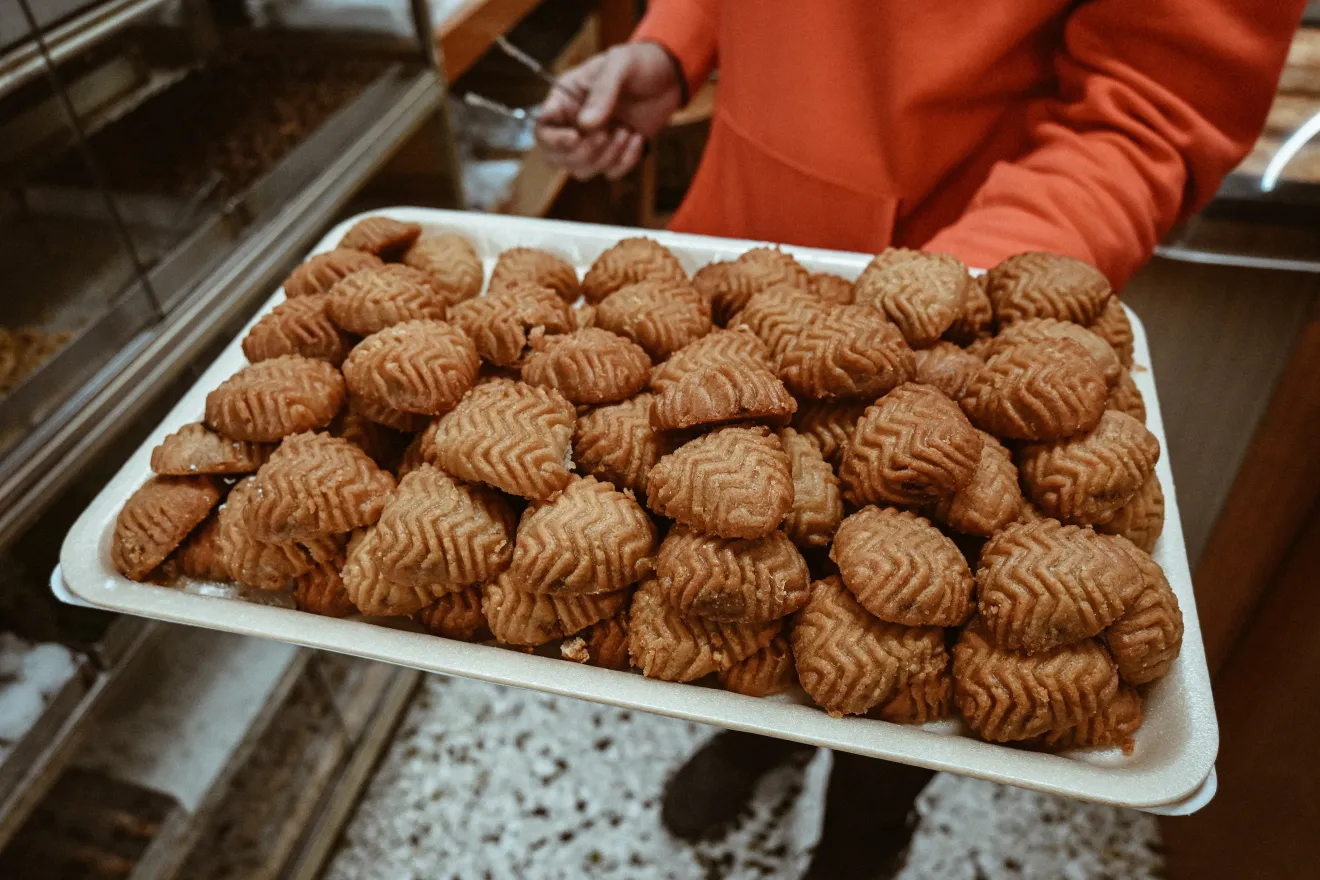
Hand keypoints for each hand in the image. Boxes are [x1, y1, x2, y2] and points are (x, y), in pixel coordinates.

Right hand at [535, 42, 681, 180]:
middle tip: (606, 134)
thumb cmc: (639, 62)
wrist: (670, 76)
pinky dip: (626, 161)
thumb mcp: (620, 65)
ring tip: (627, 130)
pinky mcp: (615, 153)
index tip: (577, 136)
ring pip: (583, 171)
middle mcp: (574, 124)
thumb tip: (586, 125)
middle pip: (557, 159)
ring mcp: (593, 142)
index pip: (543, 128)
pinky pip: (611, 173)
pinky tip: (639, 138)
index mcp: (565, 99)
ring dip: (607, 157)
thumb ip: (602, 92)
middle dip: (583, 154)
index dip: (553, 140)